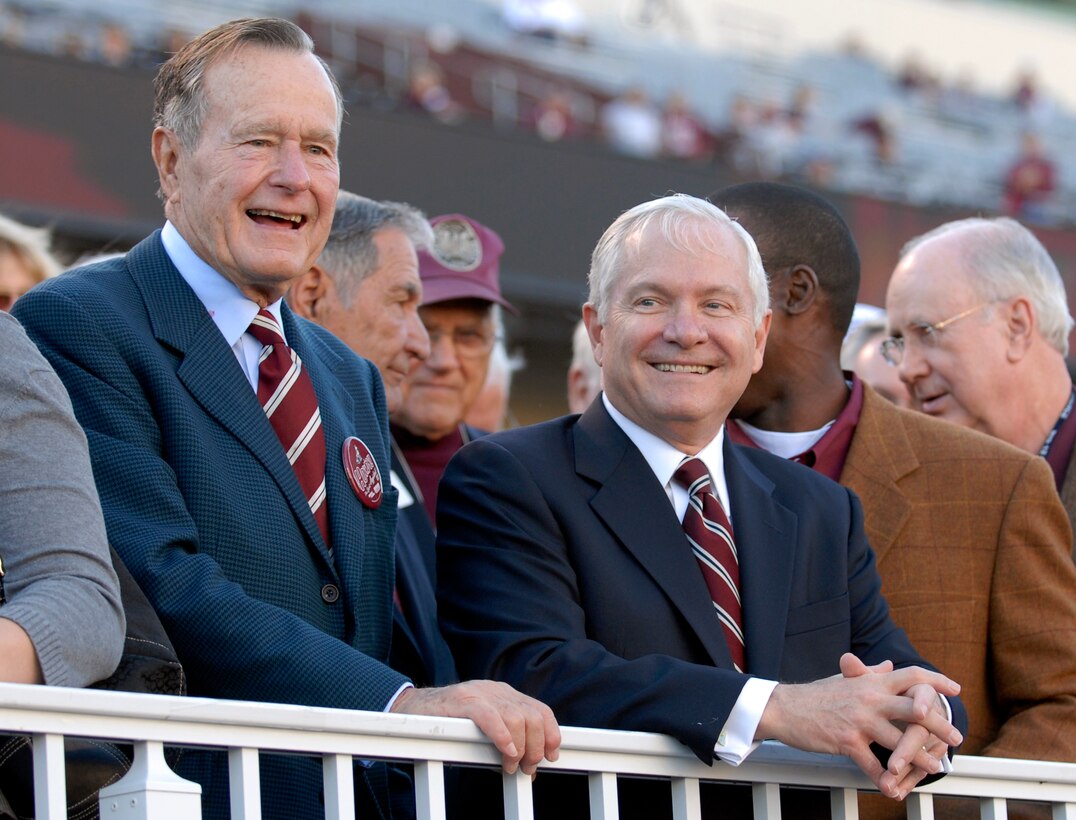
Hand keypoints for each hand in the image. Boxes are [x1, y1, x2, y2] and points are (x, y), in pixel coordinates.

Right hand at [391, 680, 560, 775]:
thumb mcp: (484, 728)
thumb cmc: (448, 724)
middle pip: (532, 716)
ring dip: (520, 748)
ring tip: (511, 766)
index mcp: (504, 695)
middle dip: (536, 746)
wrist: (412, 710)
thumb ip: (506, 739)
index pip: (540, 710)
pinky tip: (507, 752)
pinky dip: (503, 737)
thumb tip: (528, 764)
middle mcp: (496, 691)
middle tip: (527, 768)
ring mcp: (479, 693)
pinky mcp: (462, 701)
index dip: (551, 734)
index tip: (552, 756)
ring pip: (516, 717)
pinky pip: (490, 716)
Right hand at [757, 656, 961, 798]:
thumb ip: (871, 674)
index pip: (910, 675)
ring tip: (935, 767)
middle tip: (955, 736)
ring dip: (920, 758)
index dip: (935, 681)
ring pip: (900, 741)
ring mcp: (859, 721)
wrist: (785, 707)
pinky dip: (886, 779)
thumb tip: (890, 665)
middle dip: (939, 724)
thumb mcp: (844, 679)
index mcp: (871, 683)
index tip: (955, 689)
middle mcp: (869, 699)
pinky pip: (872, 764)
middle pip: (915, 709)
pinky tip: (895, 787)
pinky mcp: (847, 742)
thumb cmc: (816, 695)